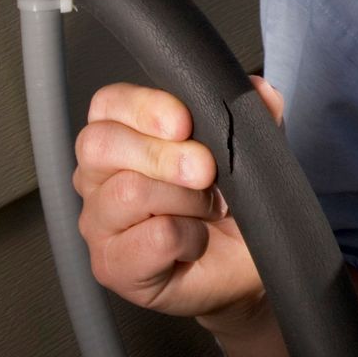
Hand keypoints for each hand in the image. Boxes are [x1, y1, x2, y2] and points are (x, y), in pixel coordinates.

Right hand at [73, 75, 285, 327]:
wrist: (247, 264)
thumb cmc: (234, 203)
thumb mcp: (248, 148)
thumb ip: (251, 113)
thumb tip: (258, 90)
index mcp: (123, 136)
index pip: (108, 104)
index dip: (145, 107)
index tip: (185, 122)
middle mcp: (100, 177)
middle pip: (100, 145)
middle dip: (164, 154)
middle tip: (206, 171)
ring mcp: (99, 224)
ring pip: (127, 192)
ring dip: (185, 199)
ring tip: (210, 209)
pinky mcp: (113, 266)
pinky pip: (150, 239)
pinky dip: (188, 237)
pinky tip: (196, 241)